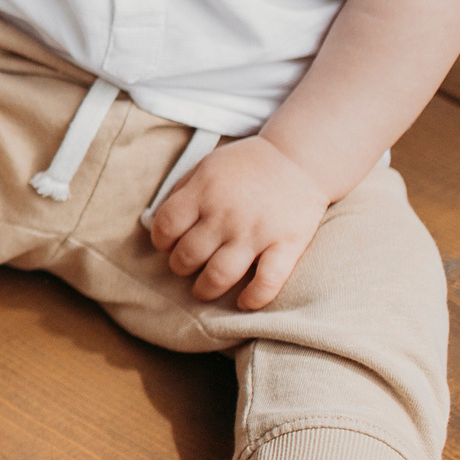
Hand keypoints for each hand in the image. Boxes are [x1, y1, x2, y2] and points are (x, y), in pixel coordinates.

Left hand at [148, 136, 331, 309]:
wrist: (299, 157)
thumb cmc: (248, 164)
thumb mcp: (207, 166)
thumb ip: (183, 191)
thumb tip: (159, 222)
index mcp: (203, 192)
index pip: (166, 226)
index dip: (162, 241)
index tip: (168, 245)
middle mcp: (226, 214)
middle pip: (189, 255)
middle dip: (180, 267)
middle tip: (186, 266)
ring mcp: (256, 232)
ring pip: (219, 275)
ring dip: (206, 289)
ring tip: (204, 289)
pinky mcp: (287, 244)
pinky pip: (267, 281)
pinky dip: (254, 298)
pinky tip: (245, 302)